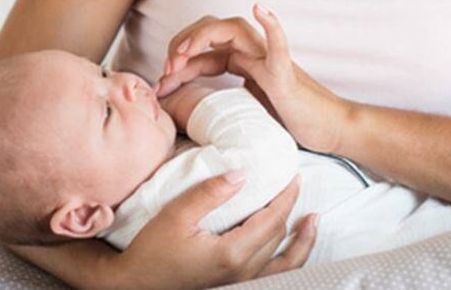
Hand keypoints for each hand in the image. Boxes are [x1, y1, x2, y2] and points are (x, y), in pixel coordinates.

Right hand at [114, 172, 315, 289]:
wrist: (137, 283)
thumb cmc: (152, 250)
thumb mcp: (176, 215)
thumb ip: (209, 193)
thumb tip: (241, 172)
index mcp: (232, 252)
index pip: (271, 219)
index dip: (285, 196)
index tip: (291, 174)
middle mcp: (243, 271)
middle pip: (278, 234)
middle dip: (289, 207)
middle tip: (291, 181)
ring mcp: (241, 281)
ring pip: (284, 259)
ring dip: (300, 238)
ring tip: (313, 219)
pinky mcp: (235, 284)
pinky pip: (274, 274)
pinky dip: (290, 259)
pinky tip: (292, 247)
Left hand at [158, 4, 351, 152]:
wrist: (327, 129)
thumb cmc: (287, 120)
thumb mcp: (242, 110)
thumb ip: (218, 101)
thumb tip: (181, 107)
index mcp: (241, 61)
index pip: (200, 51)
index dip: (175, 65)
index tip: (159, 88)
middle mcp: (253, 52)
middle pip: (209, 31)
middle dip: (181, 47)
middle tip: (165, 75)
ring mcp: (269, 59)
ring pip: (233, 29)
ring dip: (202, 37)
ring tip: (183, 54)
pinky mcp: (286, 72)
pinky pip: (279, 44)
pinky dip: (271, 25)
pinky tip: (260, 9)